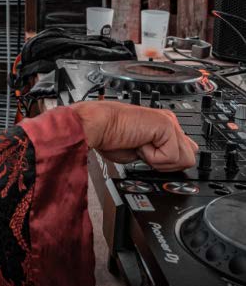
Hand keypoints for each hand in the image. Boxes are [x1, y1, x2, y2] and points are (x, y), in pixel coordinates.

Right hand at [72, 101, 197, 170]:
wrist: (97, 126)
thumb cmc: (109, 137)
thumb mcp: (140, 152)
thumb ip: (160, 153)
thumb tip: (175, 162)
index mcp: (163, 126)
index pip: (186, 152)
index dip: (169, 163)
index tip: (150, 159)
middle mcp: (168, 122)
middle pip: (190, 157)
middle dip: (167, 163)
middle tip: (144, 152)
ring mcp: (169, 122)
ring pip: (185, 159)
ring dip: (160, 161)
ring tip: (141, 147)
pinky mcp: (166, 125)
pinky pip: (171, 156)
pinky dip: (153, 157)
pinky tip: (139, 143)